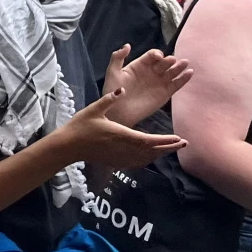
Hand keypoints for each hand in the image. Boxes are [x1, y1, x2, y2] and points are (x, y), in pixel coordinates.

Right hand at [49, 88, 186, 170]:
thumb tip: (123, 88)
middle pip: (152, 151)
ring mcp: (120, 157)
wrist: (69, 146)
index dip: (165, 140)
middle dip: (169, 147)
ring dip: (160, 153)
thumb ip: (110, 99)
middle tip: (183, 143)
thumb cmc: (80, 126)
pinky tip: (151, 155)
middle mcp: (124, 148)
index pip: (149, 140)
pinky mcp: (116, 162)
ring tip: (171, 147)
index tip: (178, 138)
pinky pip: (137, 162)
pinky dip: (148, 159)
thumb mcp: (94, 109)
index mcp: (121, 135)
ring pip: (146, 158)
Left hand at [104, 46, 193, 127]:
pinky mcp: (165, 94)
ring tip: (185, 63)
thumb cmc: (113, 92)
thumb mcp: (112, 72)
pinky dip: (183, 79)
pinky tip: (190, 73)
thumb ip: (117, 57)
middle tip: (172, 60)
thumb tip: (127, 45)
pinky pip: (176, 85)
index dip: (157, 54)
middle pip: (164, 63)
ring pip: (172, 72)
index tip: (159, 57)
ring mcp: (159, 82)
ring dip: (179, 67)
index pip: (152, 56)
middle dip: (169, 60)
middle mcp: (151, 72)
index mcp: (140, 65)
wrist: (118, 112)